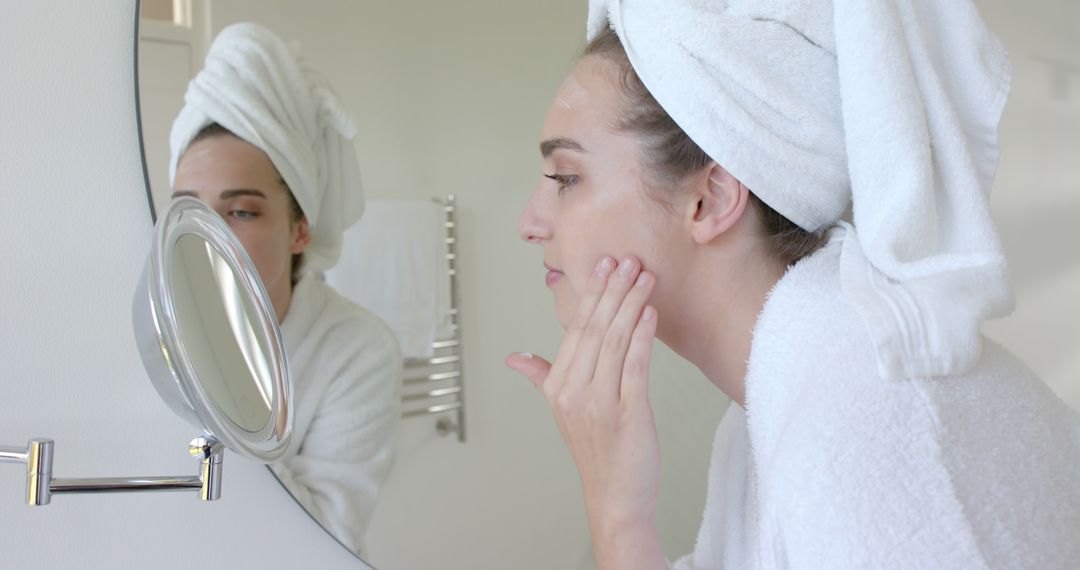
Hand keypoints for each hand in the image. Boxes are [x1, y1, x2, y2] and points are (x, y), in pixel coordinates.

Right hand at [507, 256, 663, 568]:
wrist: (616, 499)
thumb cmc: (597, 453)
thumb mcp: (563, 412)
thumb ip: (541, 377)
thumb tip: (515, 357)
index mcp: (557, 387)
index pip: (576, 330)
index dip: (592, 295)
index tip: (606, 265)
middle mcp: (573, 392)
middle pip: (594, 329)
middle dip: (612, 290)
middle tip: (627, 260)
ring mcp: (598, 403)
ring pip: (615, 341)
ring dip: (631, 304)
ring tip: (644, 277)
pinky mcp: (627, 413)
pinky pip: (634, 366)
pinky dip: (643, 336)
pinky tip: (650, 313)